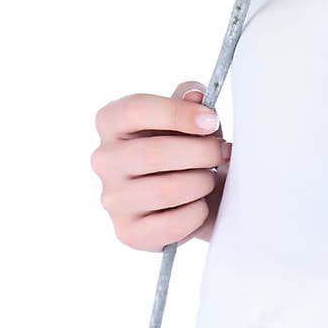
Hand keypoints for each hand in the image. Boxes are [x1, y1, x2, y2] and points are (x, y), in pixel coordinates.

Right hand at [91, 80, 230, 249]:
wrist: (192, 191)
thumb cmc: (187, 144)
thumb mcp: (190, 114)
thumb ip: (191, 99)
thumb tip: (195, 96)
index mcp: (112, 120)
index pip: (136, 109)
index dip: (178, 114)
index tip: (211, 121)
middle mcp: (104, 159)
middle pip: (154, 153)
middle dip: (201, 152)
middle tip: (222, 152)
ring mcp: (112, 198)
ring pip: (166, 190)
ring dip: (201, 182)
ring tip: (209, 177)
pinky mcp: (127, 232)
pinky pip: (171, 224)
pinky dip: (196, 213)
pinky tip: (199, 203)